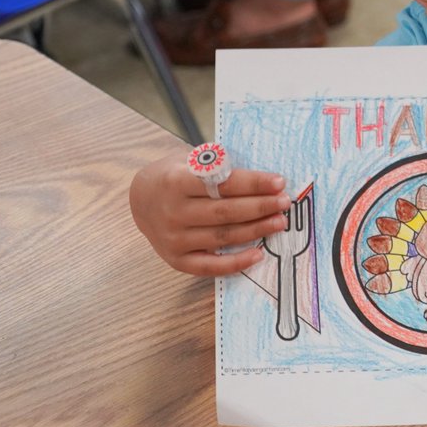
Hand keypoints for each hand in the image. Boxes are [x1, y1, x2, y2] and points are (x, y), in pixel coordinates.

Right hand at [129, 154, 291, 275]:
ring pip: (222, 237)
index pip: (222, 183)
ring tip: (279, 222)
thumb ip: (218, 166)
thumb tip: (261, 176)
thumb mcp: (189, 160)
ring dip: (256, 230)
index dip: (253, 183)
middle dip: (260, 207)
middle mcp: (172, 212)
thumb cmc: (174, 176)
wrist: (141, 199)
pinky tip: (258, 254)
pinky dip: (236, 262)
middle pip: (225, 212)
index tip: (279, 182)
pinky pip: (210, 266)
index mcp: (175, 181)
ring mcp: (173, 239)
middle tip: (285, 202)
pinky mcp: (176, 260)